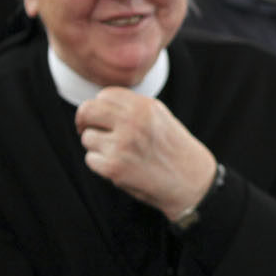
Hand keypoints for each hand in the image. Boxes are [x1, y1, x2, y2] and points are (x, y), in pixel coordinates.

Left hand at [74, 87, 218, 220]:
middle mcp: (131, 122)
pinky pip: (91, 159)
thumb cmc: (175, 149)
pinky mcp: (114, 167)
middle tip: (86, 129)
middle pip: (87, 111)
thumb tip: (99, 103)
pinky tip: (119, 166)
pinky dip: (100, 164)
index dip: (99, 106)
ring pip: (87, 138)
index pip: (104, 95)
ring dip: (97, 146)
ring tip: (117, 153)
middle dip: (84, 120)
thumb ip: (132, 107)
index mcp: (143, 106)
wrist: (191, 180)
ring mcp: (121, 145)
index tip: (99, 116)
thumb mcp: (160, 116)